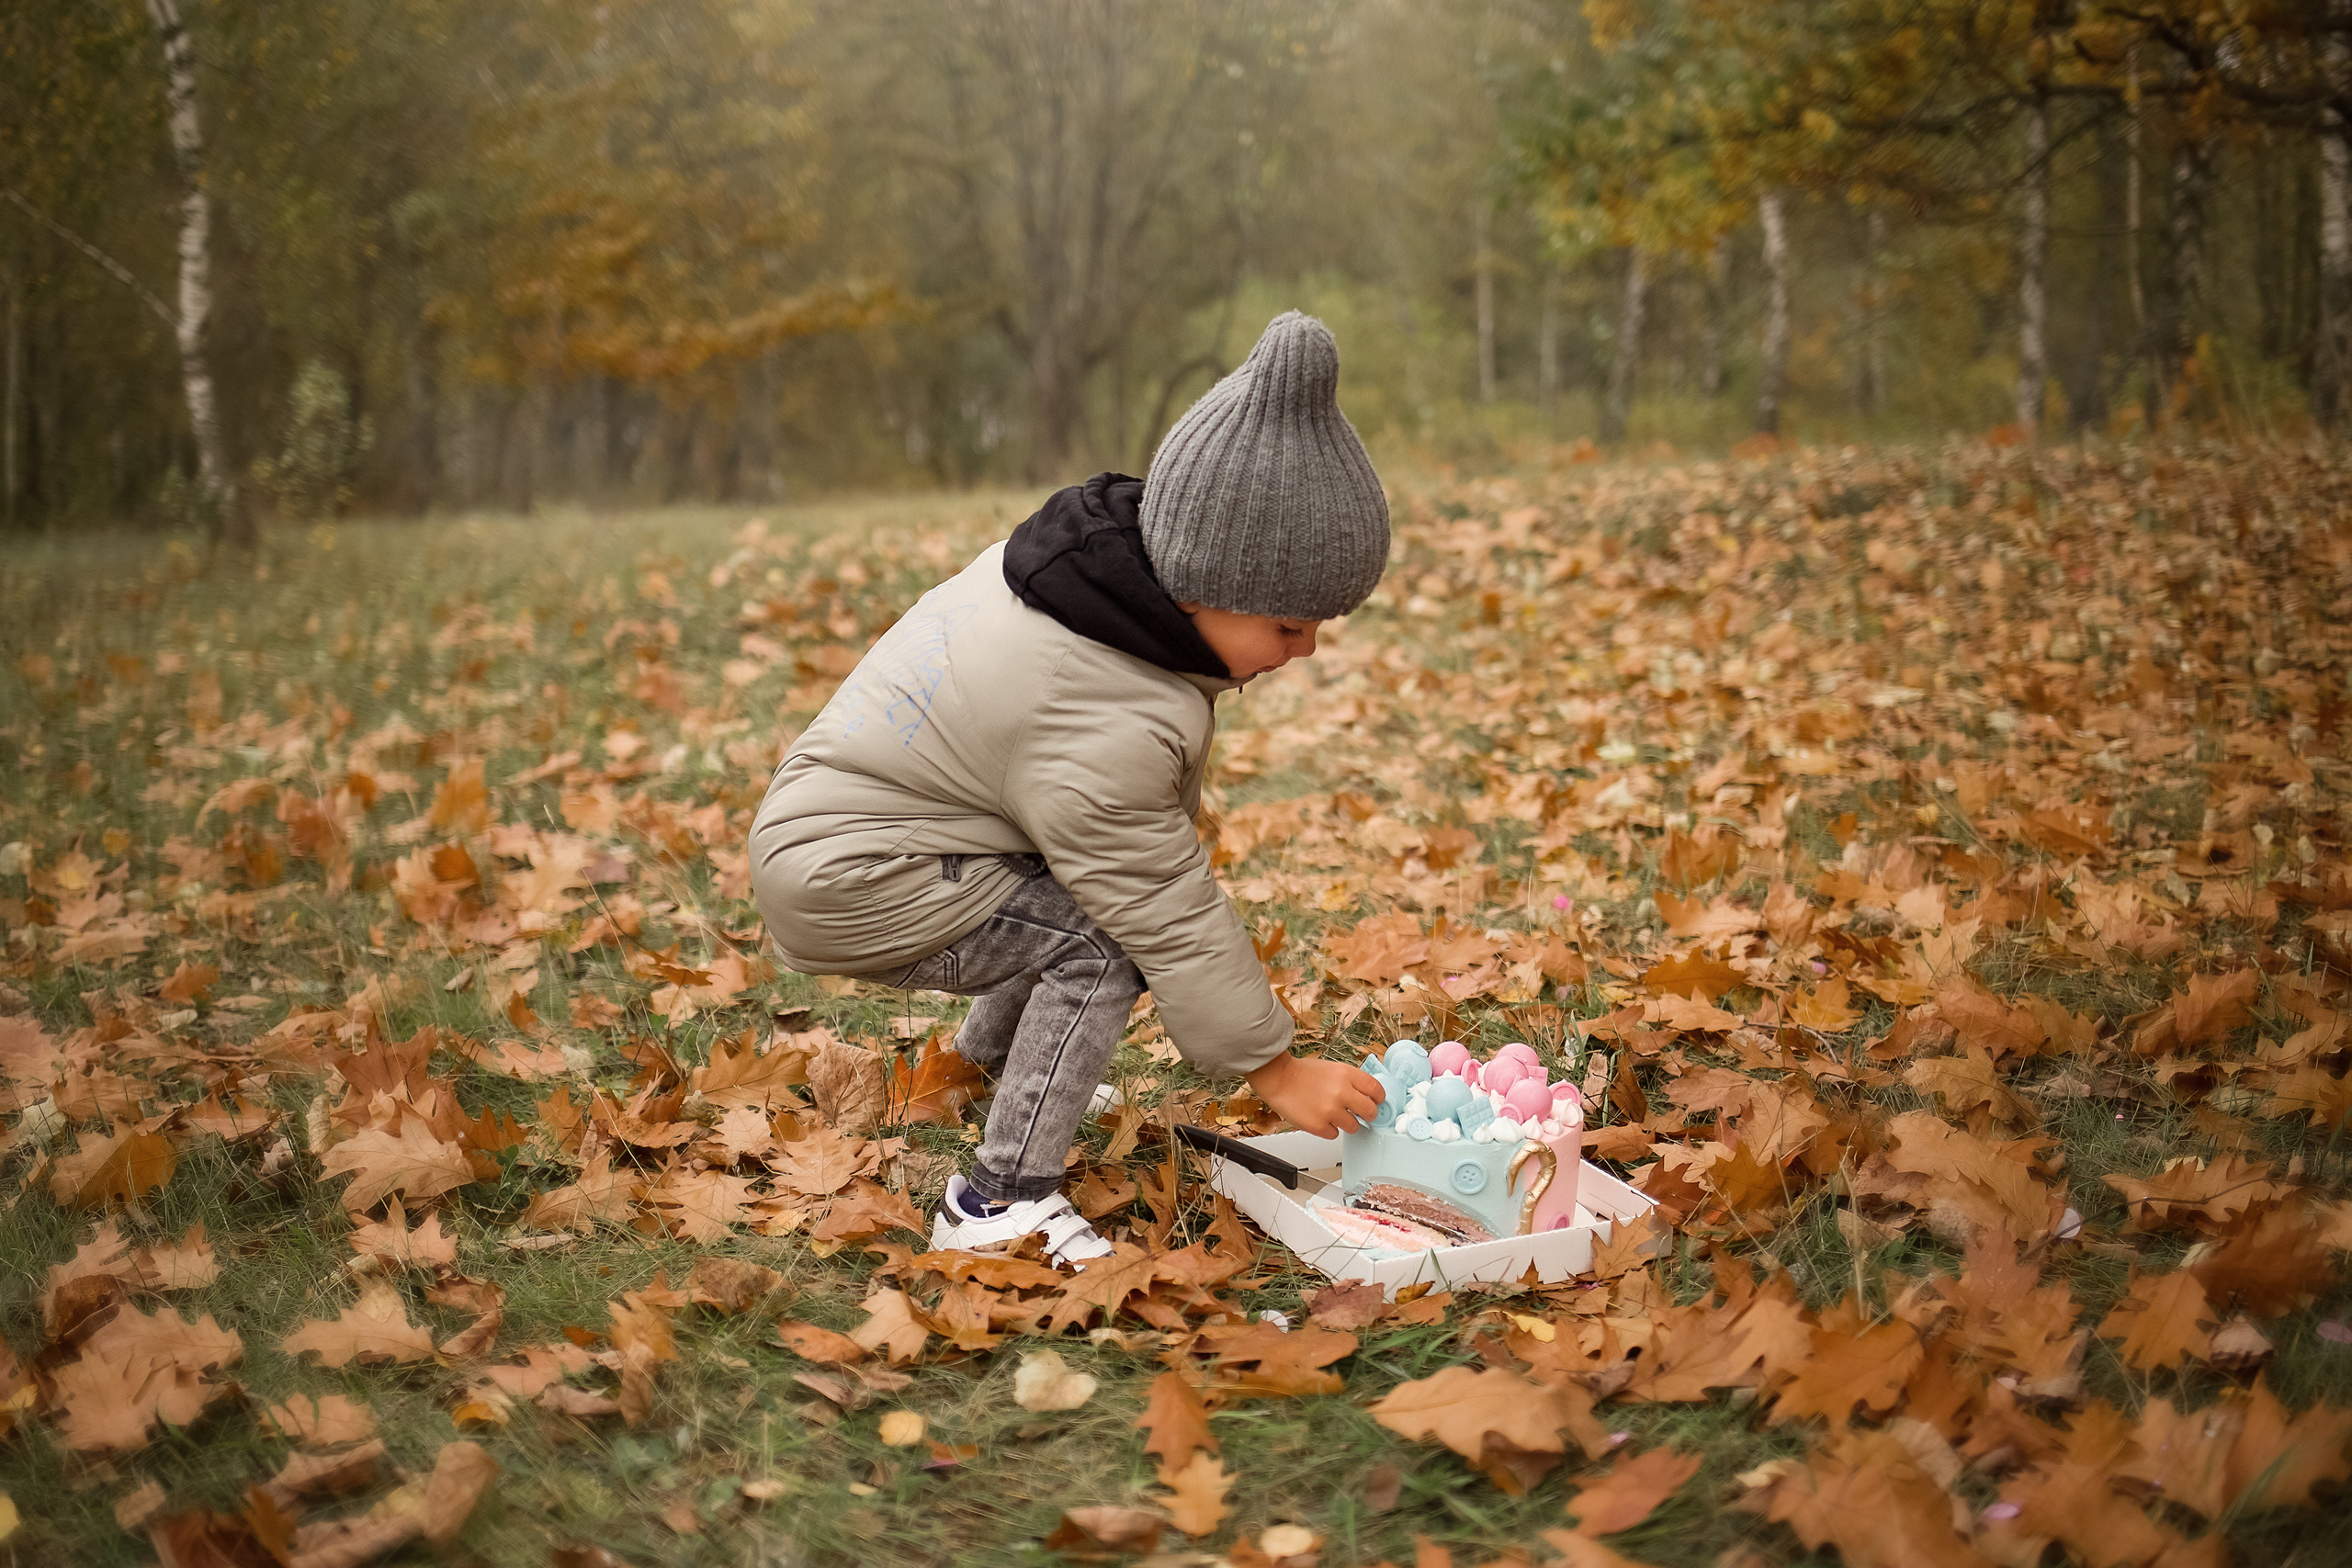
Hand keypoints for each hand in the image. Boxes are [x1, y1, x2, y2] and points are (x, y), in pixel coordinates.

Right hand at [1244, 1052, 1385, 1137]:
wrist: (1278, 1080)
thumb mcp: (1333, 1069)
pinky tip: (1320, 1118)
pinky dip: (1328, 1129)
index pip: (1376, 1090)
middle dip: (1368, 1114)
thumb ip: (1351, 1081)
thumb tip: (1368, 1096)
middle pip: (1370, 1112)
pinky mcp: (1318, 1126)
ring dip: (1346, 1123)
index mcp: (1346, 1075)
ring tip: (1333, 1114)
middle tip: (1362, 1114)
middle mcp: (1341, 1092)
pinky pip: (1334, 1134)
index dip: (1378, 1098)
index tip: (1376, 1102)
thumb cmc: (1303, 1074)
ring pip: (1354, 1127)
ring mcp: (1330, 1111)